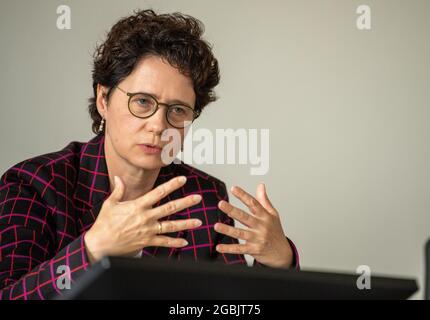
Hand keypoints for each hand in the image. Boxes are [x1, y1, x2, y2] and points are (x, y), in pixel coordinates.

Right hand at [84, 175, 201, 263]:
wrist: (100, 244)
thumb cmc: (104, 224)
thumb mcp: (110, 204)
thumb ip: (118, 190)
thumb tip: (118, 178)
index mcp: (137, 206)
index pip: (158, 192)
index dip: (172, 185)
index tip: (183, 179)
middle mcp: (145, 217)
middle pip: (170, 208)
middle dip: (186, 202)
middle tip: (198, 198)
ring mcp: (148, 230)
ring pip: (171, 226)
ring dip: (186, 223)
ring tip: (199, 221)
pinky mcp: (146, 242)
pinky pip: (163, 242)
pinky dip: (174, 242)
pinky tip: (184, 241)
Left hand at [214, 183, 292, 268]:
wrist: (283, 254)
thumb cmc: (276, 232)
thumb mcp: (273, 214)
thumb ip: (264, 200)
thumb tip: (260, 185)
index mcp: (265, 216)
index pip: (253, 203)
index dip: (243, 195)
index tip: (233, 188)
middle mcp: (261, 226)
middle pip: (245, 217)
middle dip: (232, 210)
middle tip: (221, 204)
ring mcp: (257, 239)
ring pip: (240, 233)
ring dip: (227, 230)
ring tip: (216, 226)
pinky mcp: (254, 250)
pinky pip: (239, 249)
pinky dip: (229, 249)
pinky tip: (219, 247)